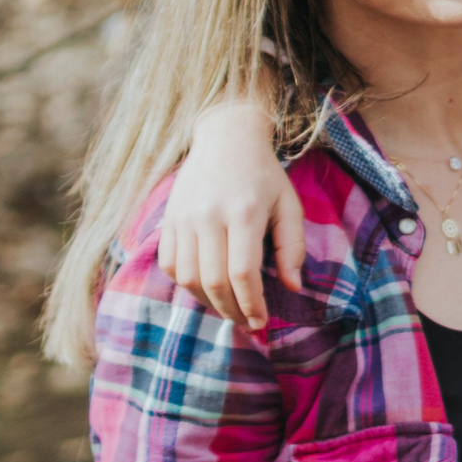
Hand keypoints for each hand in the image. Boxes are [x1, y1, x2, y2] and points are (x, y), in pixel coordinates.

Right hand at [157, 99, 304, 328]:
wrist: (225, 139)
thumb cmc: (264, 175)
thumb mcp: (289, 205)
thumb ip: (293, 246)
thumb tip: (293, 287)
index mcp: (243, 213)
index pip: (243, 273)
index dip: (252, 304)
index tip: (262, 321)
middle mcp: (208, 216)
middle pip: (213, 281)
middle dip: (231, 311)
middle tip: (247, 322)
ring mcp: (183, 218)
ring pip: (187, 277)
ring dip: (207, 302)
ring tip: (228, 308)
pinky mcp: (168, 219)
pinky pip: (169, 264)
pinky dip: (185, 284)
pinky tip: (205, 288)